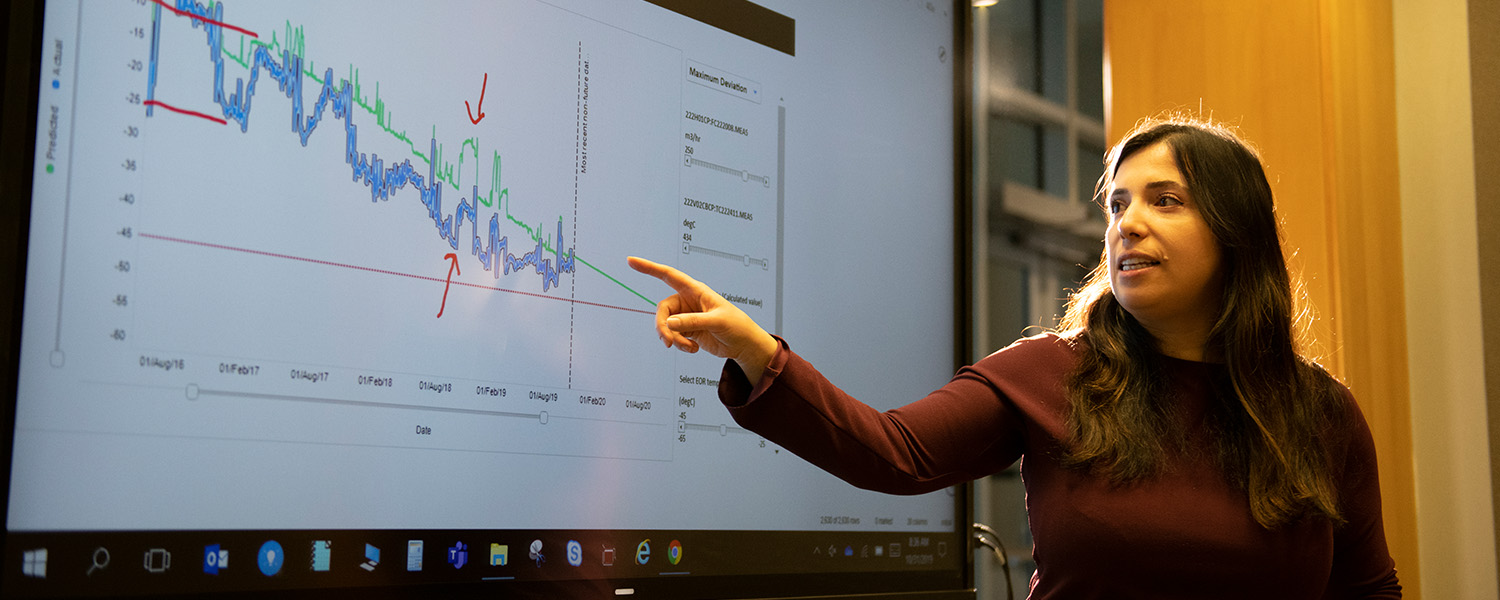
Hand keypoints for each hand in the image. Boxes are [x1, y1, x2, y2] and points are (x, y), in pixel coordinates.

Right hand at [627, 256, 778, 383]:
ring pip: (666, 325)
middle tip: (669, 342)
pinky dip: (680, 344)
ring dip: (674, 339)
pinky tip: (693, 348)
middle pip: (663, 310)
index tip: (632, 261)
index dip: (649, 268)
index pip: (669, 275)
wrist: (743, 345)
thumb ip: (693, 321)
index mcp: (696, 290)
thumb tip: (670, 323)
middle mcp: (688, 301)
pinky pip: (673, 336)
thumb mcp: (716, 322)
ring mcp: (686, 316)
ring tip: (689, 348)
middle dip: (663, 327)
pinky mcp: (687, 330)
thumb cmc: (736, 326)